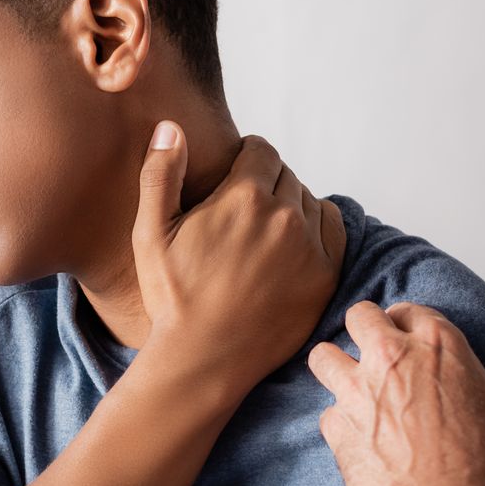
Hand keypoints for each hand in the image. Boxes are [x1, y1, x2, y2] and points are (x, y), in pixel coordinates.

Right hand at [133, 123, 346, 401]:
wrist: (205, 358)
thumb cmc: (173, 296)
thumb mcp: (151, 232)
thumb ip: (161, 173)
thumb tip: (171, 126)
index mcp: (244, 196)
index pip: (262, 149)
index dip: (246, 158)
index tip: (235, 175)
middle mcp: (285, 215)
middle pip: (286, 174)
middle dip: (266, 183)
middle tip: (243, 211)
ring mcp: (311, 247)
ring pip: (308, 200)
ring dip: (291, 205)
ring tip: (264, 231)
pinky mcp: (326, 275)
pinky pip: (333, 229)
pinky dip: (316, 228)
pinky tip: (292, 244)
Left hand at [308, 302, 484, 485]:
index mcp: (437, 344)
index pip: (409, 310)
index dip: (409, 322)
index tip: (413, 338)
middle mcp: (389, 357)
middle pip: (358, 317)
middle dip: (367, 329)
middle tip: (380, 352)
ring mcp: (356, 391)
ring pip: (324, 356)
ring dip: (337, 365)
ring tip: (355, 385)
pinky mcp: (336, 427)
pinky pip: (327, 411)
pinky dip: (340, 420)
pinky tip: (360, 435)